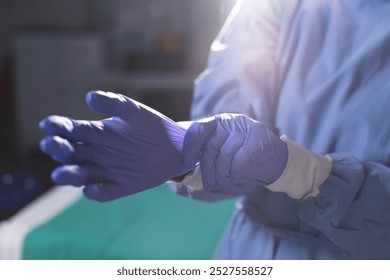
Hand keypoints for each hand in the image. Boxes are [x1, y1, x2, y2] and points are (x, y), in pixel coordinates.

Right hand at [39, 91, 190, 201]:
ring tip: (60, 174)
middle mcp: (96, 153)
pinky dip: (96, 192)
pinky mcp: (120, 186)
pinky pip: (104, 192)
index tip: (48, 125)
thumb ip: (112, 103)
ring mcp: (107, 171)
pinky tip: (92, 190)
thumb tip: (89, 97)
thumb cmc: (151, 126)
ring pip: (82, 175)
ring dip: (70, 175)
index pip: (70, 131)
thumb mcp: (132, 110)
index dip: (57, 128)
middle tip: (52, 144)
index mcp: (96, 133)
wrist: (175, 146)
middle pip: (70, 153)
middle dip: (58, 149)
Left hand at [181, 113, 287, 198]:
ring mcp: (244, 129)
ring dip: (222, 174)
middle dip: (207, 169)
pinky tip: (235, 177)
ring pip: (225, 155)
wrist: (274, 162)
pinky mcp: (257, 140)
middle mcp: (229, 122)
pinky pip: (239, 161)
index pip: (197, 129)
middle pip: (210, 146)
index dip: (189, 147)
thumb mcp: (219, 164)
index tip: (187, 164)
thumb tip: (175, 186)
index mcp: (217, 123)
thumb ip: (199, 171)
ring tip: (223, 182)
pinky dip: (235, 173)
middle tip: (209, 184)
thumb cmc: (241, 162)